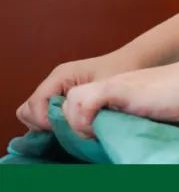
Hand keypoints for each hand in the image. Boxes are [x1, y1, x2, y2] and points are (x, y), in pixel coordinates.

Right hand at [17, 51, 145, 132]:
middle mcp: (54, 83)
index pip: (35, 103)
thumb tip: (73, 124)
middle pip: (29, 110)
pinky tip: (74, 128)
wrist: (135, 61)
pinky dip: (55, 125)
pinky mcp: (64, 98)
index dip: (44, 120)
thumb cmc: (122, 69)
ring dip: (48, 126)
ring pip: (35, 114)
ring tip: (71, 130)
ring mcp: (57, 90)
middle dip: (43, 124)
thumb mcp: (107, 86)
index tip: (64, 130)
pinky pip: (48, 116)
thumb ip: (89, 103)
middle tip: (67, 130)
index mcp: (61, 76)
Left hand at [61, 59, 178, 139]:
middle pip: (70, 105)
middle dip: (74, 127)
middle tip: (94, 144)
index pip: (84, 109)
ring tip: (98, 139)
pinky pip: (83, 101)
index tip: (96, 147)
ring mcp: (115, 86)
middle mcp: (113, 88)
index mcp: (122, 96)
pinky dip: (85, 119)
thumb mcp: (163, 120)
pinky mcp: (119, 88)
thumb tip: (136, 156)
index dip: (82, 127)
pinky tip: (104, 131)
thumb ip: (144, 130)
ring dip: (77, 124)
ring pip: (70, 102)